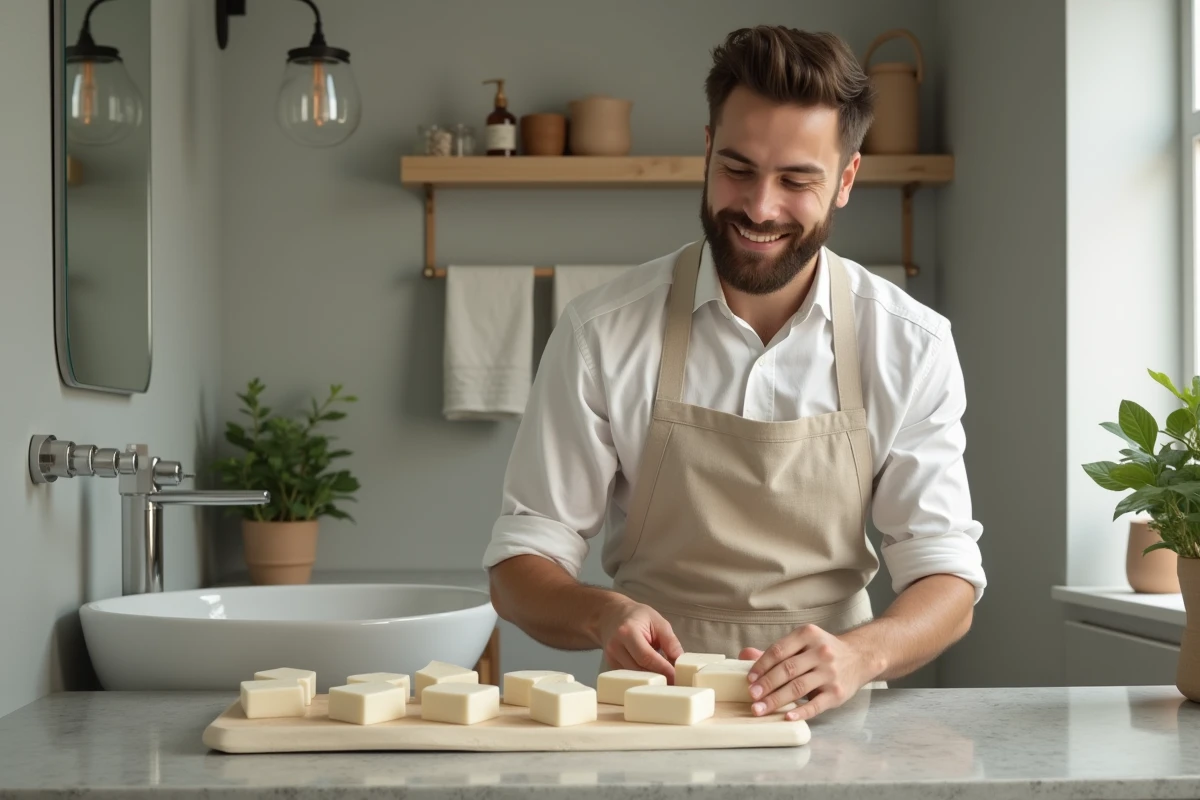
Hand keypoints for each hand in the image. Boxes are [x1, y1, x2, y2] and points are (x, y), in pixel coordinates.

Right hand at [596, 595, 683, 681]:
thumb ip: (670, 641)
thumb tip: (680, 663)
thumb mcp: (657, 621)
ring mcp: (611, 658)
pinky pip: (630, 677)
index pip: (647, 657)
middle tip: (676, 683)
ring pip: (635, 677)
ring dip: (652, 681)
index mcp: (627, 632)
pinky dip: (643, 679)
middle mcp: (615, 647)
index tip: (677, 678)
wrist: (610, 615)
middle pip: (639, 671)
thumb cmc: (636, 616)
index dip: (663, 670)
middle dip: (659, 678)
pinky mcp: (611, 666)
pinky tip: (654, 676)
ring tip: (667, 681)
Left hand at [740, 623, 875, 721]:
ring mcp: (830, 673)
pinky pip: (816, 705)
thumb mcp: (802, 643)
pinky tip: (787, 716)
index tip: (749, 679)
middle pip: (787, 670)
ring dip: (776, 700)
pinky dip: (801, 712)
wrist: (860, 657)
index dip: (761, 665)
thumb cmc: (823, 651)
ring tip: (760, 709)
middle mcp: (821, 652)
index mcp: (808, 635)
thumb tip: (744, 655)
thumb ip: (776, 651)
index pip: (779, 650)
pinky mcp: (837, 693)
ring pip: (798, 688)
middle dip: (766, 685)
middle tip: (751, 696)